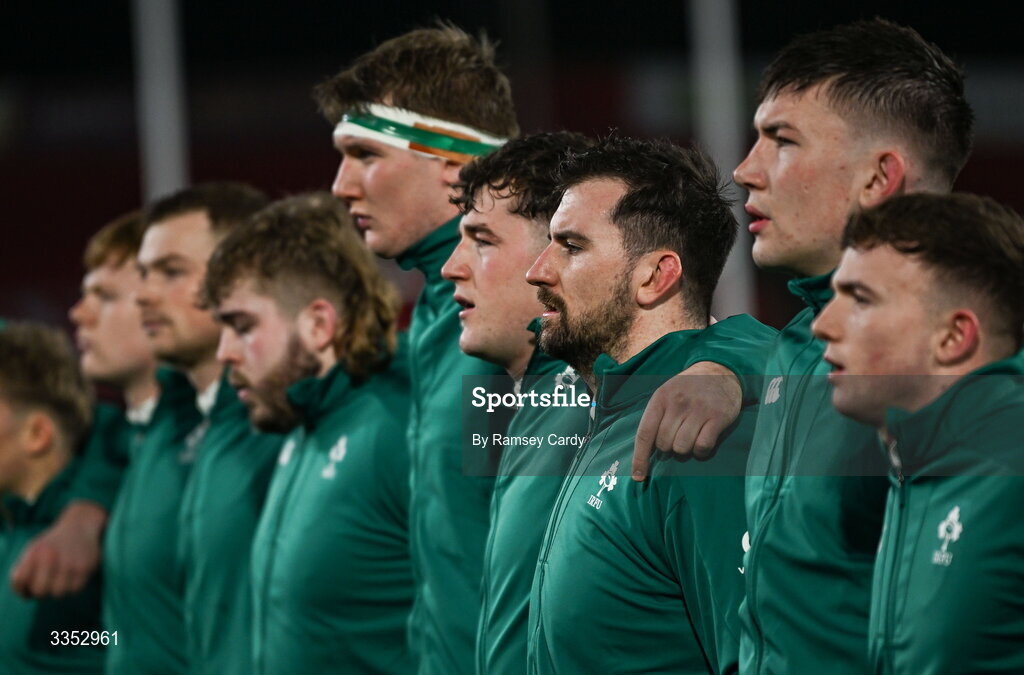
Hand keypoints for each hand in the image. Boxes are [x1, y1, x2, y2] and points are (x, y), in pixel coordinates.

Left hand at [10, 501, 106, 597]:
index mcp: (35, 552)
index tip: (29, 583)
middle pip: (39, 590)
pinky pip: (75, 589)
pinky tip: (72, 576)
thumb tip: (26, 593)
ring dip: (58, 589)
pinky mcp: (85, 567)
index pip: (20, 580)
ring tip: (60, 580)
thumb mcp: (34, 549)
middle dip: (41, 591)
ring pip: (58, 592)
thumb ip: (24, 570)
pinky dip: (72, 586)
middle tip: (45, 583)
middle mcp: (51, 556)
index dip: (22, 587)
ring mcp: (69, 562)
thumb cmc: (53, 543)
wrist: (80, 525)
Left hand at [632, 361, 741, 479]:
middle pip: (664, 444)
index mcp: (660, 398)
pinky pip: (703, 446)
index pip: (644, 433)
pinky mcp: (718, 417)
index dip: (640, 458)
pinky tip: (703, 441)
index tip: (638, 477)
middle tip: (678, 436)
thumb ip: (656, 417)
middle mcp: (678, 403)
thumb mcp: (666, 393)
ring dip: (686, 449)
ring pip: (682, 447)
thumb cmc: (688, 388)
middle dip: (669, 447)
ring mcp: (698, 410)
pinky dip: (701, 451)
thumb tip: (645, 450)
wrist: (720, 370)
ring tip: (691, 437)